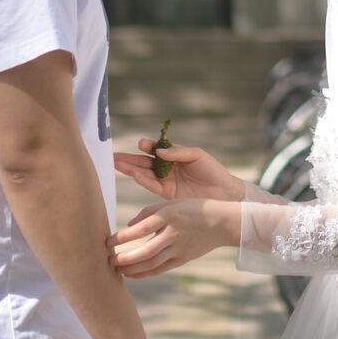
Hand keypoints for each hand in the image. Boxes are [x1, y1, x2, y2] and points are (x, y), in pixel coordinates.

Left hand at [112, 185, 240, 278]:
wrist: (221, 222)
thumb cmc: (192, 209)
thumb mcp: (172, 203)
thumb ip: (149, 213)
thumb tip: (129, 227)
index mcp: (169, 215)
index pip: (141, 229)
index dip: (122, 237)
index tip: (106, 242)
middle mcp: (173, 233)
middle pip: (145, 251)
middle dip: (124, 258)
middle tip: (108, 261)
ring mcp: (179, 248)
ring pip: (152, 263)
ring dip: (132, 269)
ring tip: (116, 270)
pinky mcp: (183, 259)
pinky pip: (161, 269)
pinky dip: (145, 273)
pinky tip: (132, 274)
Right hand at [114, 137, 243, 204]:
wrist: (224, 192)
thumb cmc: (212, 170)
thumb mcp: (196, 155)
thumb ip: (177, 152)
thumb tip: (157, 152)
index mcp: (174, 156)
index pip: (155, 150)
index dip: (147, 146)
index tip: (141, 144)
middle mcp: (166, 168)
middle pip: (144, 162)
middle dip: (129, 159)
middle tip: (113, 156)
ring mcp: (166, 181)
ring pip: (144, 174)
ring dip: (130, 169)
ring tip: (116, 163)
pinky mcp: (167, 194)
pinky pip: (152, 185)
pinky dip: (142, 180)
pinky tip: (133, 174)